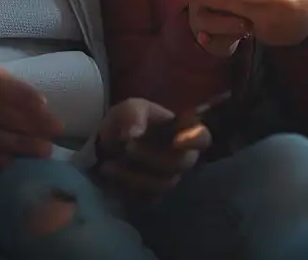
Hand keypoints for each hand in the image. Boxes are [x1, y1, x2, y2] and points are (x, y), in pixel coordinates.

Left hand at [92, 98, 210, 198]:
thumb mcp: (129, 108)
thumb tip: (134, 134)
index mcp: (182, 132)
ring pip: (162, 185)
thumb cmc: (126, 122)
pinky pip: (146, 199)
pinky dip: (126, 190)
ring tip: (107, 165)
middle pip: (180, 164)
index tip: (176, 140)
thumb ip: (133, 115)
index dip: (194, 140)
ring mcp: (168, 179)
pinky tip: (111, 179)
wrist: (105, 145)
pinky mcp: (152, 196)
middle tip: (126, 148)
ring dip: (132, 175)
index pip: (203, 138)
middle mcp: (181, 158)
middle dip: (152, 157)